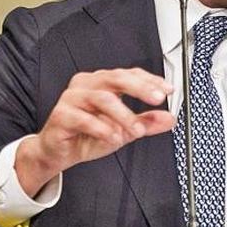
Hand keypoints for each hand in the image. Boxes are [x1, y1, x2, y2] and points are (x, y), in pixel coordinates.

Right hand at [16, 68, 173, 195]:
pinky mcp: (61, 115)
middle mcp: (87, 85)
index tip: (167, 90)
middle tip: (157, 99)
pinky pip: (83, 118)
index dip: (149, 80)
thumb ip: (145, 122)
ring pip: (102, 98)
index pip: (128, 74)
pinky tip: (114, 137)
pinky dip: (102, 128)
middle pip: (116, 78)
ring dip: (123, 114)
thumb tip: (168, 118)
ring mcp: (72, 98)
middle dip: (140, 88)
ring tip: (136, 130)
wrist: (58, 153)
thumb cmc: (87, 135)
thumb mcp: (123, 129)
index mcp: (101, 83)